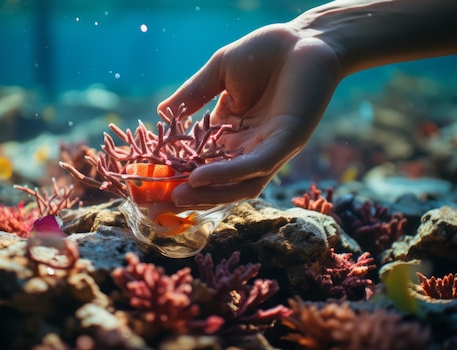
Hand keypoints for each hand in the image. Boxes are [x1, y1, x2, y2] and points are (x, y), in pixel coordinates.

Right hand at [157, 21, 343, 208]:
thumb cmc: (265, 52)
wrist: (304, 36)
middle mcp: (251, 147)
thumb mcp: (218, 73)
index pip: (204, 161)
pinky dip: (228, 173)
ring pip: (239, 184)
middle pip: (220, 182)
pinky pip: (256, 165)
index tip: (152, 185)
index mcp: (234, 133)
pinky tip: (199, 176)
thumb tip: (161, 114)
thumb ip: (193, 95)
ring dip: (209, 194)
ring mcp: (270, 147)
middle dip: (192, 196)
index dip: (180, 175)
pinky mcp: (288, 141)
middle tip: (160, 205)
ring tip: (179, 197)